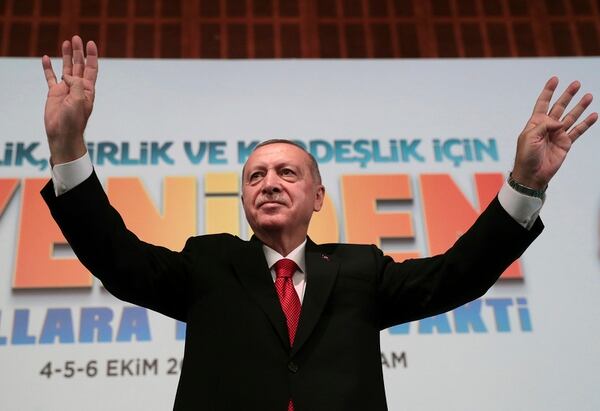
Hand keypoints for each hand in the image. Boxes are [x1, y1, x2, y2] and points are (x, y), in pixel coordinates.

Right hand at [42, 35, 97, 164]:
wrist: (63, 133)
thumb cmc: (74, 120)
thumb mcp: (79, 101)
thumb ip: (76, 85)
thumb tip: (67, 75)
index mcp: (87, 89)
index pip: (91, 68)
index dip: (91, 55)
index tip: (91, 43)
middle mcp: (77, 87)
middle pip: (78, 65)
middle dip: (78, 52)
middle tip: (76, 38)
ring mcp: (65, 89)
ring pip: (65, 68)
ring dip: (66, 55)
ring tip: (66, 42)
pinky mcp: (54, 93)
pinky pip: (50, 77)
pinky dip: (48, 68)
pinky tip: (46, 58)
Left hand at [511, 77, 596, 188]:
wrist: (532, 174)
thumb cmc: (526, 157)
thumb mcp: (529, 137)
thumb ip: (544, 126)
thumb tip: (560, 121)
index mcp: (535, 123)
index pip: (543, 103)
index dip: (548, 91)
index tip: (555, 79)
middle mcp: (547, 127)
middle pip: (559, 107)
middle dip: (567, 95)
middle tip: (576, 84)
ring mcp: (557, 134)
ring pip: (571, 117)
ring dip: (580, 106)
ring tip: (589, 96)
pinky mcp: (566, 143)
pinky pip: (578, 131)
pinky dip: (586, 123)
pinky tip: (594, 115)